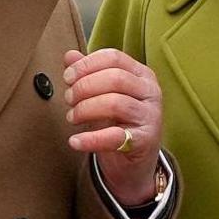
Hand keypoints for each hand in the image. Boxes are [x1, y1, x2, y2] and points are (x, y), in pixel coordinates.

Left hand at [62, 48, 162, 205]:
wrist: (135, 161)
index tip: (67, 77)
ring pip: (115, 103)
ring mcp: (150, 116)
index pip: (114, 58)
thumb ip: (88, 74)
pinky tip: (75, 141)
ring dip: (85, 109)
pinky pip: (115, 136)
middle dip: (84, 87)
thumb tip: (69, 56)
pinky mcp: (145, 141)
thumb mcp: (103, 95)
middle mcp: (150, 91)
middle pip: (114, 78)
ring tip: (72, 117)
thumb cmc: (119, 122)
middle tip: (68, 99)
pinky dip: (90, 139)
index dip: (87, 64)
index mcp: (141, 74)